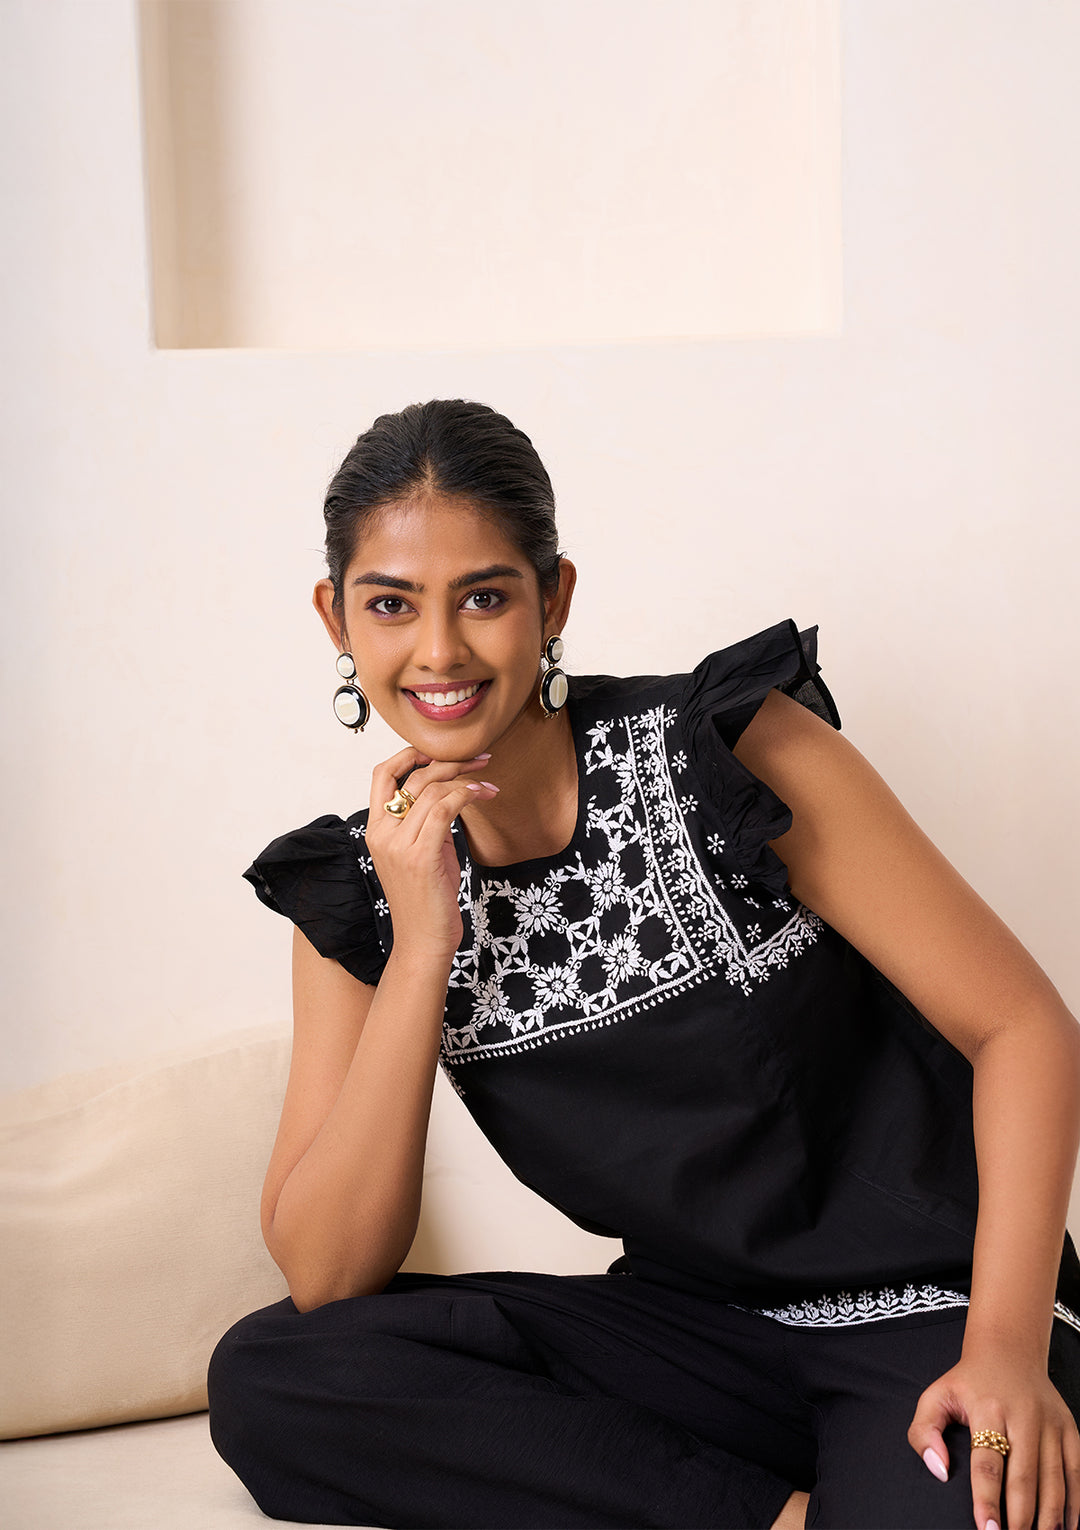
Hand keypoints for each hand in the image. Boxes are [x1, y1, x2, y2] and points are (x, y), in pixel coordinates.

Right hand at [364, 746, 496, 963]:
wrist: (424, 942)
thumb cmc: (427, 900)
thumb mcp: (423, 853)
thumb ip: (428, 823)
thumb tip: (450, 795)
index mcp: (376, 830)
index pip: (381, 776)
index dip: (407, 755)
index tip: (437, 750)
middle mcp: (382, 834)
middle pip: (413, 777)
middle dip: (450, 761)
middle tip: (479, 759)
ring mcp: (399, 845)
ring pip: (432, 790)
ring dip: (466, 778)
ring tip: (488, 782)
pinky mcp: (420, 856)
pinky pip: (444, 809)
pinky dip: (466, 795)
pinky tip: (482, 795)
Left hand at [908, 1349, 1079, 1529]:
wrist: (1009, 1350)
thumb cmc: (969, 1381)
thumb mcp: (936, 1396)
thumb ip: (924, 1431)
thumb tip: (938, 1470)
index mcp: (988, 1409)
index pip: (987, 1464)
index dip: (987, 1500)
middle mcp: (1023, 1417)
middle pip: (1024, 1478)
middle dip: (1020, 1519)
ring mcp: (1050, 1424)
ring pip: (1053, 1481)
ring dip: (1048, 1518)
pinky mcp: (1069, 1429)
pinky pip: (1074, 1473)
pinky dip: (1073, 1504)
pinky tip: (1066, 1528)